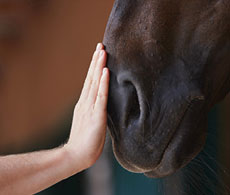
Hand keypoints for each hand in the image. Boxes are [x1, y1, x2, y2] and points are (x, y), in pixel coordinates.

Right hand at [65, 43, 108, 170]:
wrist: (76, 155)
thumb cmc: (85, 141)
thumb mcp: (89, 121)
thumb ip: (93, 111)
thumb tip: (101, 104)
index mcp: (84, 104)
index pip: (90, 82)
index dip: (94, 68)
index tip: (98, 54)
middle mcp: (86, 102)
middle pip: (91, 78)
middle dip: (96, 61)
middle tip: (100, 45)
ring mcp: (90, 108)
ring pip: (95, 83)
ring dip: (99, 67)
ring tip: (102, 51)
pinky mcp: (97, 116)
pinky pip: (101, 97)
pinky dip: (104, 83)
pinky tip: (106, 71)